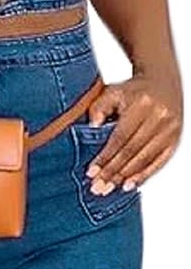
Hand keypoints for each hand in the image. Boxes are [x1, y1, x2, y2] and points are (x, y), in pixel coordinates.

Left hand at [85, 73, 183, 192]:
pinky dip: (144, 175)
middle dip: (112, 172)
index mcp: (142, 103)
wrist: (162, 80)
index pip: (120, 137)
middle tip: (97, 187)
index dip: (105, 157)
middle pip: (132, 151)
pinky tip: (130, 184)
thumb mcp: (112, 92)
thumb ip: (98, 108)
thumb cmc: (134, 90)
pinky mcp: (175, 139)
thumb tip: (92, 129)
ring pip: (145, 159)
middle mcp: (160, 116)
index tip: (91, 172)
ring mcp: (170, 129)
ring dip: (125, 177)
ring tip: (109, 188)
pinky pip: (159, 162)